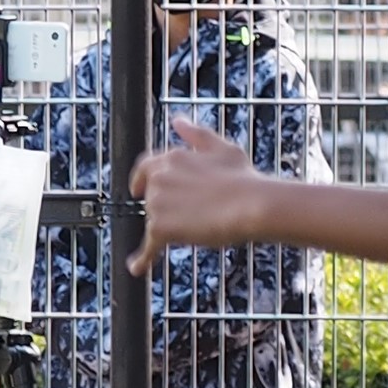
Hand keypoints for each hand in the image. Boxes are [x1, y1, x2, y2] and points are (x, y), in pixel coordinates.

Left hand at [129, 115, 262, 273]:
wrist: (250, 204)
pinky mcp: (160, 228)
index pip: (146, 167)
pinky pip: (148, 246)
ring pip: (154, 220)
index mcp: (171, 157)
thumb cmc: (242, 177)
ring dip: (169, 226)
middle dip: (166, 206)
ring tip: (197, 228)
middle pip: (151, 197)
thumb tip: (177, 120)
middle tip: (194, 213)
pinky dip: (143, 257)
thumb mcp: (220, 147)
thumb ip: (195, 134)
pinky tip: (137, 267)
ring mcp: (157, 203)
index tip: (137, 188)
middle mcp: (159, 177)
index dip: (142, 180)